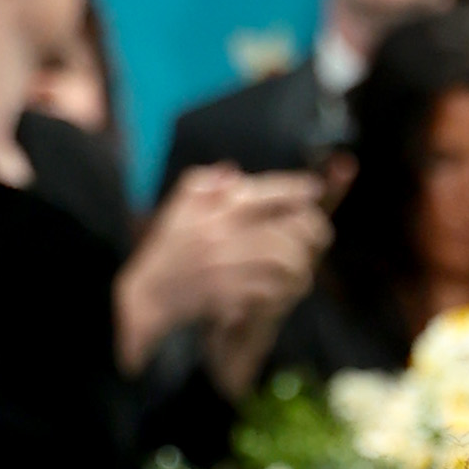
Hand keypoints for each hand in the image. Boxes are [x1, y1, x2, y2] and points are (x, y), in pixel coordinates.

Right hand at [116, 164, 330, 375]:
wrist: (149, 296)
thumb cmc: (167, 250)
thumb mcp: (179, 206)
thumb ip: (205, 183)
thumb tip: (234, 172)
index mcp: (213, 209)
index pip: (262, 193)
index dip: (293, 189)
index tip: (313, 189)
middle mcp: (223, 235)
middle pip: (284, 229)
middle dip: (308, 231)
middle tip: (319, 234)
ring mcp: (228, 267)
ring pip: (284, 261)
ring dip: (301, 262)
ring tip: (305, 262)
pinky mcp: (230, 296)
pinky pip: (273, 290)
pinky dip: (286, 289)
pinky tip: (288, 287)